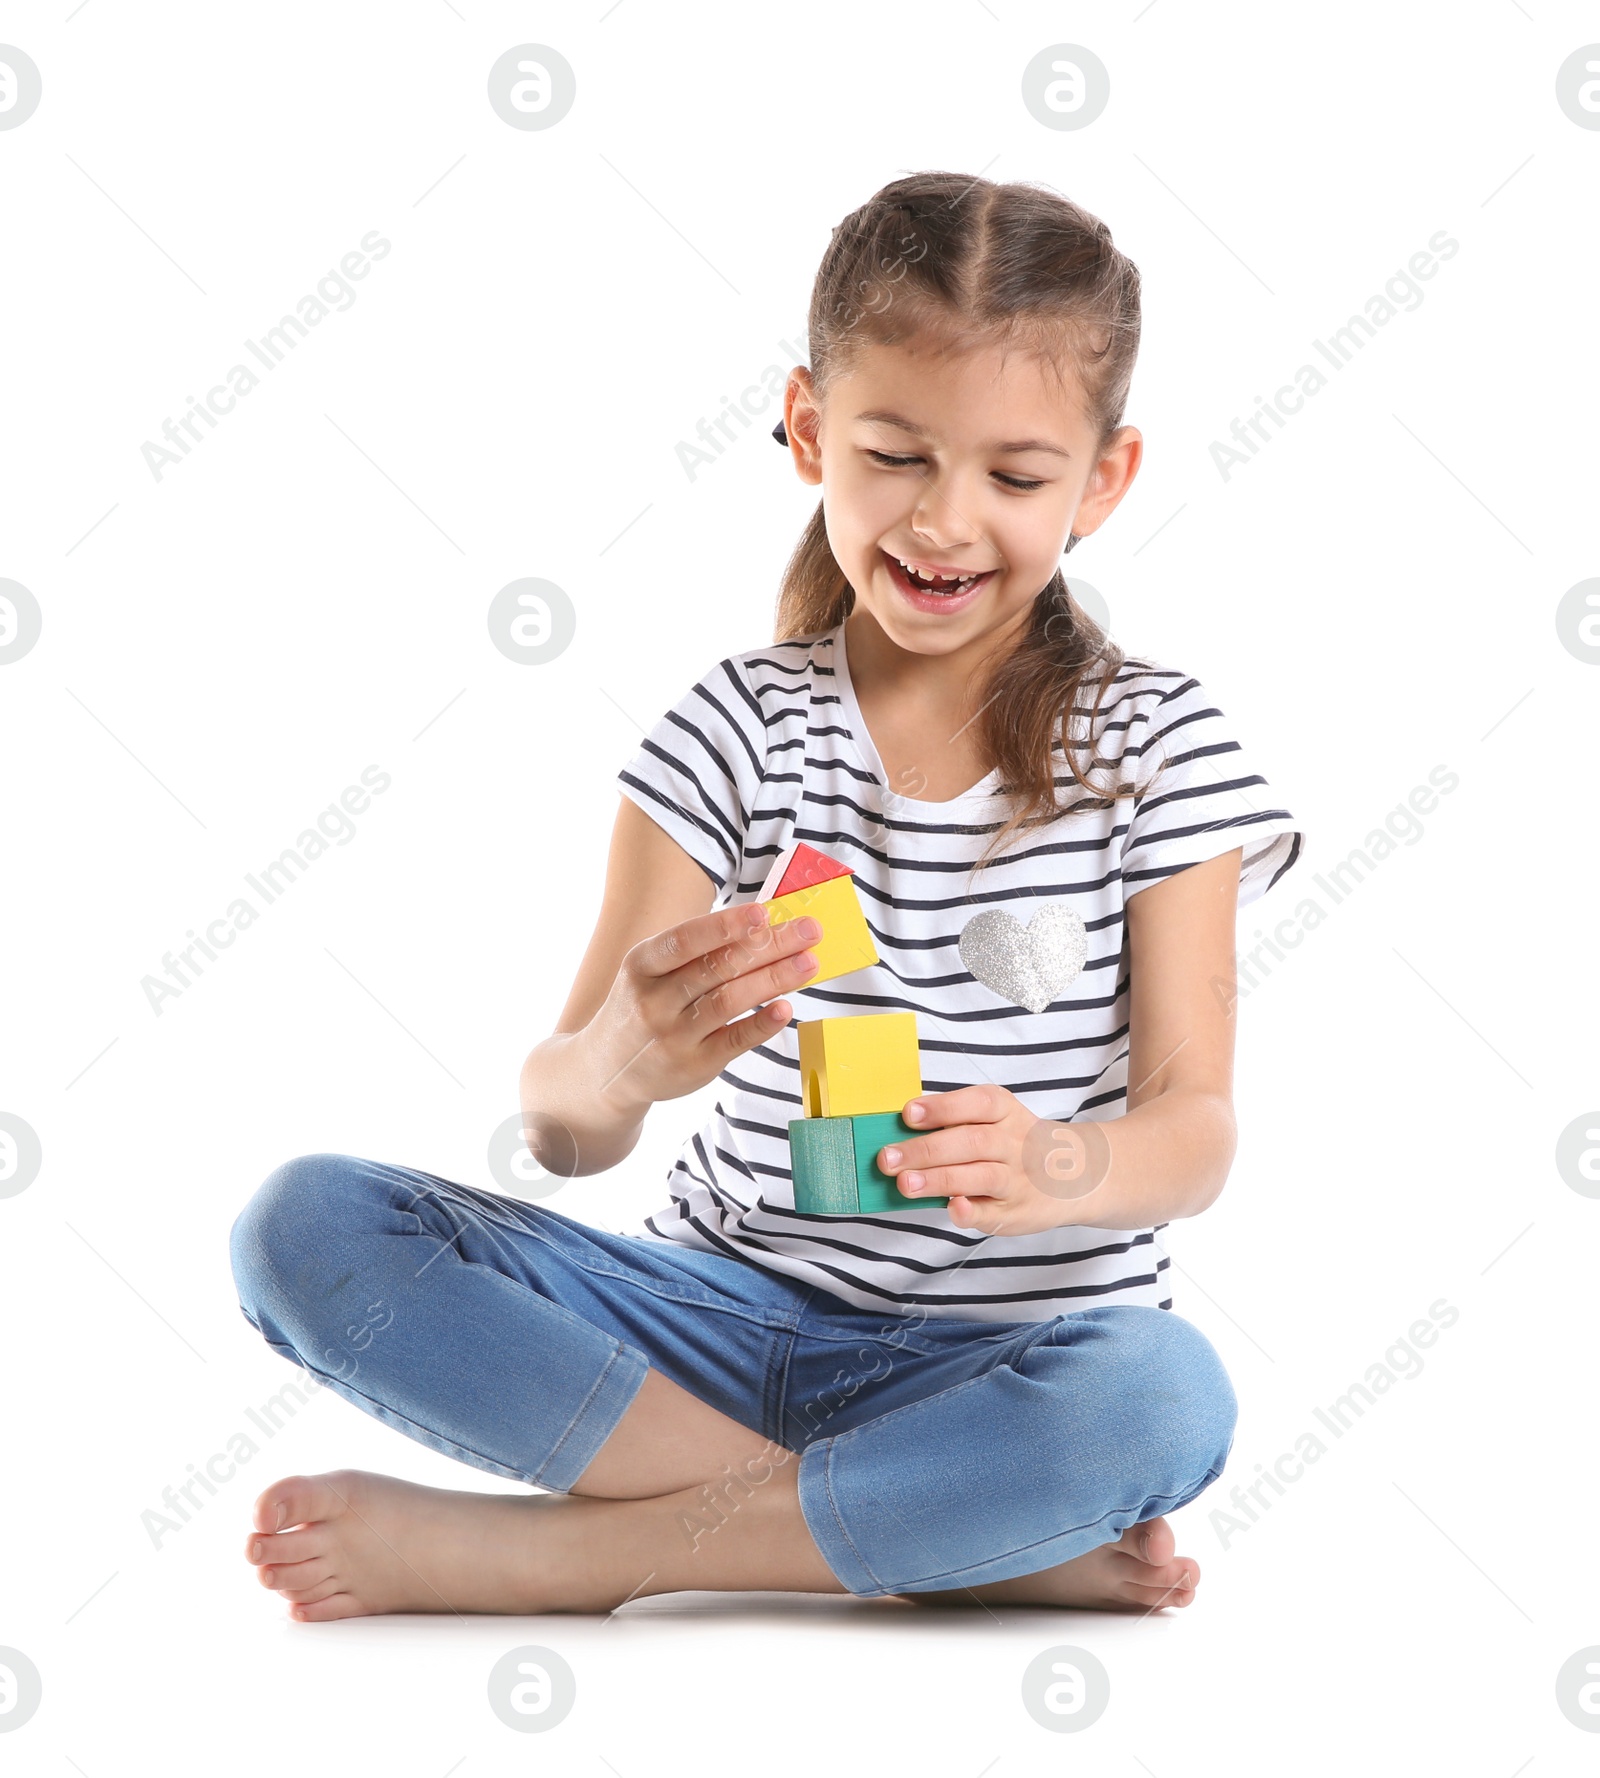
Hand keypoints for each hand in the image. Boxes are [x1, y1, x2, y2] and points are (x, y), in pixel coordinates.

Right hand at [595, 901, 820, 1109]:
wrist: (607, 1071)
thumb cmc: (643, 1006)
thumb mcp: (650, 972)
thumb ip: (696, 951)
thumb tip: (762, 923)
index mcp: (641, 965)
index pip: (685, 940)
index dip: (725, 926)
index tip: (764, 912)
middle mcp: (654, 1001)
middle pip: (718, 967)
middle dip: (769, 945)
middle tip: (809, 931)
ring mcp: (673, 1036)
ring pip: (729, 1001)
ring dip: (774, 979)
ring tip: (809, 963)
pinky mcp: (694, 1066)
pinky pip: (734, 1041)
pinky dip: (762, 1024)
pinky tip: (786, 1008)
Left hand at [874, 1084, 1110, 1235]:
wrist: (1078, 1174)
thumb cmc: (1016, 1142)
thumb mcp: (998, 1118)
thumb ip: (956, 1121)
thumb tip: (900, 1131)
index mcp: (1005, 1112)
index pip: (977, 1104)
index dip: (942, 1108)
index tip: (908, 1114)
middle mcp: (1014, 1143)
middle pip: (971, 1142)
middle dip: (926, 1150)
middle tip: (888, 1158)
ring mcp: (1016, 1179)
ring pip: (979, 1176)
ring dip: (939, 1180)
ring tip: (904, 1183)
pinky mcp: (1015, 1212)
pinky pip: (992, 1213)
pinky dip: (971, 1212)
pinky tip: (952, 1208)